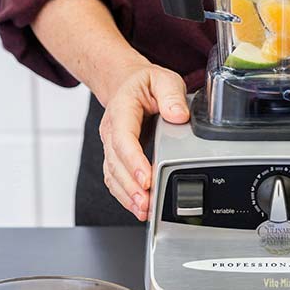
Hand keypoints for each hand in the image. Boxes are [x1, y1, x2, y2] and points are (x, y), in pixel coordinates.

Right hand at [99, 63, 188, 221]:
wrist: (126, 84)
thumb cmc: (145, 84)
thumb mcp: (163, 79)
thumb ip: (171, 95)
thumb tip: (178, 115)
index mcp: (121, 109)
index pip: (123, 138)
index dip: (133, 160)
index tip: (146, 177)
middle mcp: (111, 130)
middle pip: (116, 163)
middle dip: (131, 186)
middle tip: (148, 202)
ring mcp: (110, 145)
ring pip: (113, 174)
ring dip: (127, 195)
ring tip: (144, 210)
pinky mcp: (115, 156)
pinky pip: (114, 179)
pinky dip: (124, 195)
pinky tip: (137, 207)